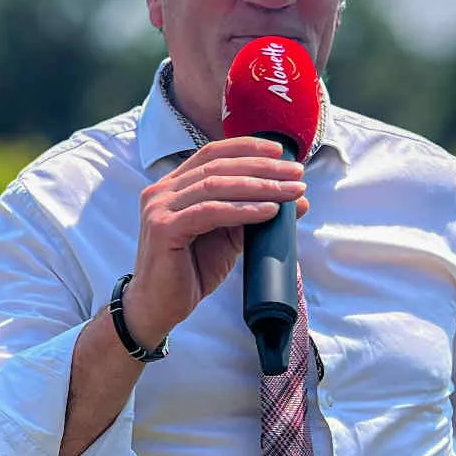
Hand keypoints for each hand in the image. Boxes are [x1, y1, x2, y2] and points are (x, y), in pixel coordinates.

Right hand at [126, 137, 307, 346]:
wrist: (159, 307)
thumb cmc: (190, 272)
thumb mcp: (227, 238)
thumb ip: (253, 215)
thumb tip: (297, 201)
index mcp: (173, 187)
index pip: (211, 154)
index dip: (246, 148)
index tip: (280, 152)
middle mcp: (161, 191)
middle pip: (217, 166)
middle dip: (262, 167)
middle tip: (296, 174)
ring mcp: (159, 208)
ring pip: (215, 186)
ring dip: (259, 186)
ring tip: (291, 192)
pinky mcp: (163, 228)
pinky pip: (210, 211)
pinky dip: (243, 209)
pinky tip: (268, 210)